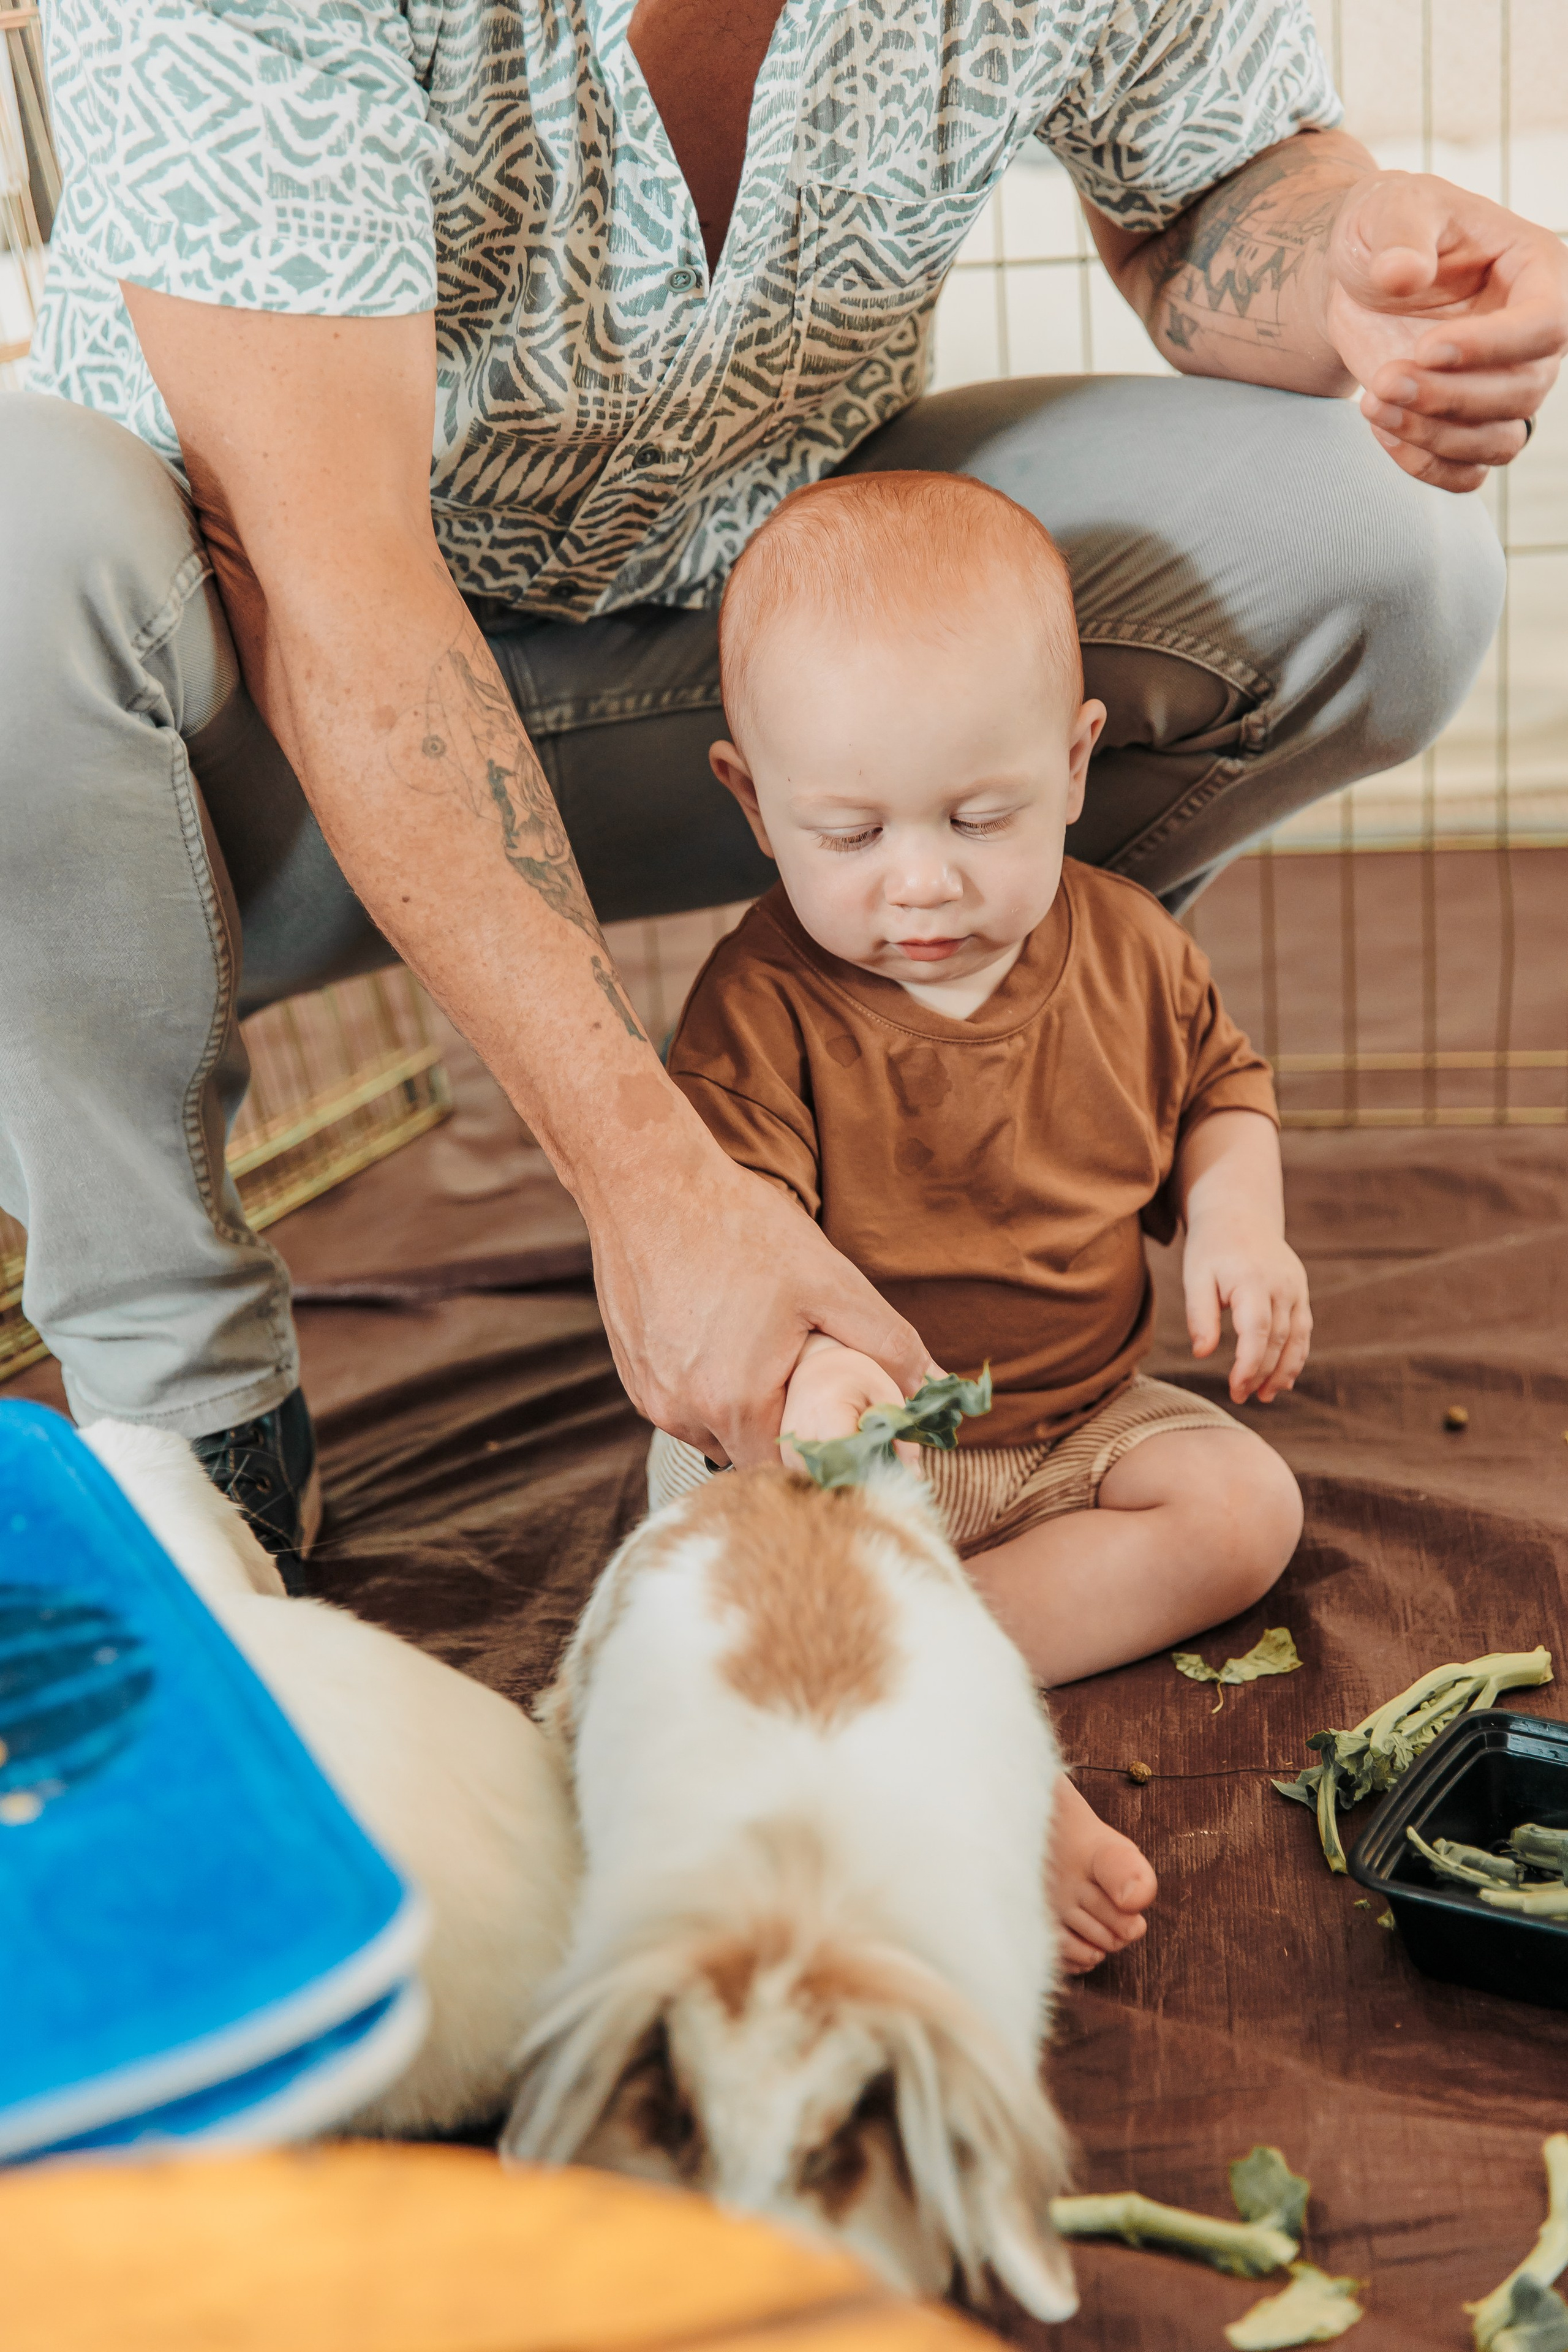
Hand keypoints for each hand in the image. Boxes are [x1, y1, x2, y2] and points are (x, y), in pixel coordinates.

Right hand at [585, 1122, 929, 1468]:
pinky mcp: (633, 1373)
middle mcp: (683, 1413)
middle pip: (752, 1455)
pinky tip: (725, 1334)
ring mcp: (651, 1396)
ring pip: (715, 1430)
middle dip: (788, 1426)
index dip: (824, 1454)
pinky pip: (683, 1403)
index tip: (847, 1425)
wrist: (648, 1180)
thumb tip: (937, 1388)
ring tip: (767, 1348)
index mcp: (735, 1404)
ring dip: (747, 1407)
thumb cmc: (739, 1226)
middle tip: (811, 1376)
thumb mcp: (830, 1282)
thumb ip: (888, 1343)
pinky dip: (711, 1384)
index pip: (790, 1471)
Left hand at [1183, 1220, 1310, 1405]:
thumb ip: (1199, 1315)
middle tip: (1241, 1397)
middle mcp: (1282, 1284)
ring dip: (1283, 1371)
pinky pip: (1303, 1330)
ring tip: (1265, 1396)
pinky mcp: (1301, 1291)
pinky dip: (1296, 1356)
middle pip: (1277, 1339)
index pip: (1257, 1331)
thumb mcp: (1195, 1276)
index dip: (1249, 1364)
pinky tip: (1283, 1379)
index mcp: (1252, 1280)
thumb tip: (1202, 1354)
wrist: (1240, 1213)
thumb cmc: (1211, 1248)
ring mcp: (1296, 1288)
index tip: (1235, 1389)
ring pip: (1296, 1338)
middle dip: (1261, 1373)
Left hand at [1325, 171, 1567, 491]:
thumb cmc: (1387, 229)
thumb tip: (1402, 273)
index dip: (1491, 346)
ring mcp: (1505, 385)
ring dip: (1436, 437)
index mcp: (1538, 271)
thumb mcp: (1391, 209)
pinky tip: (1383, 431)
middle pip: (1523, 392)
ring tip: (1372, 406)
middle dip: (1449, 397)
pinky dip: (1428, 467)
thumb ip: (1400, 234)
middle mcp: (1534, 337)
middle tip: (1382, 381)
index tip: (1425, 349)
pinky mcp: (1468, 423)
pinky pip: (1468, 473)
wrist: (1359, 274)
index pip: (1548, 323)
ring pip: (1501, 442)